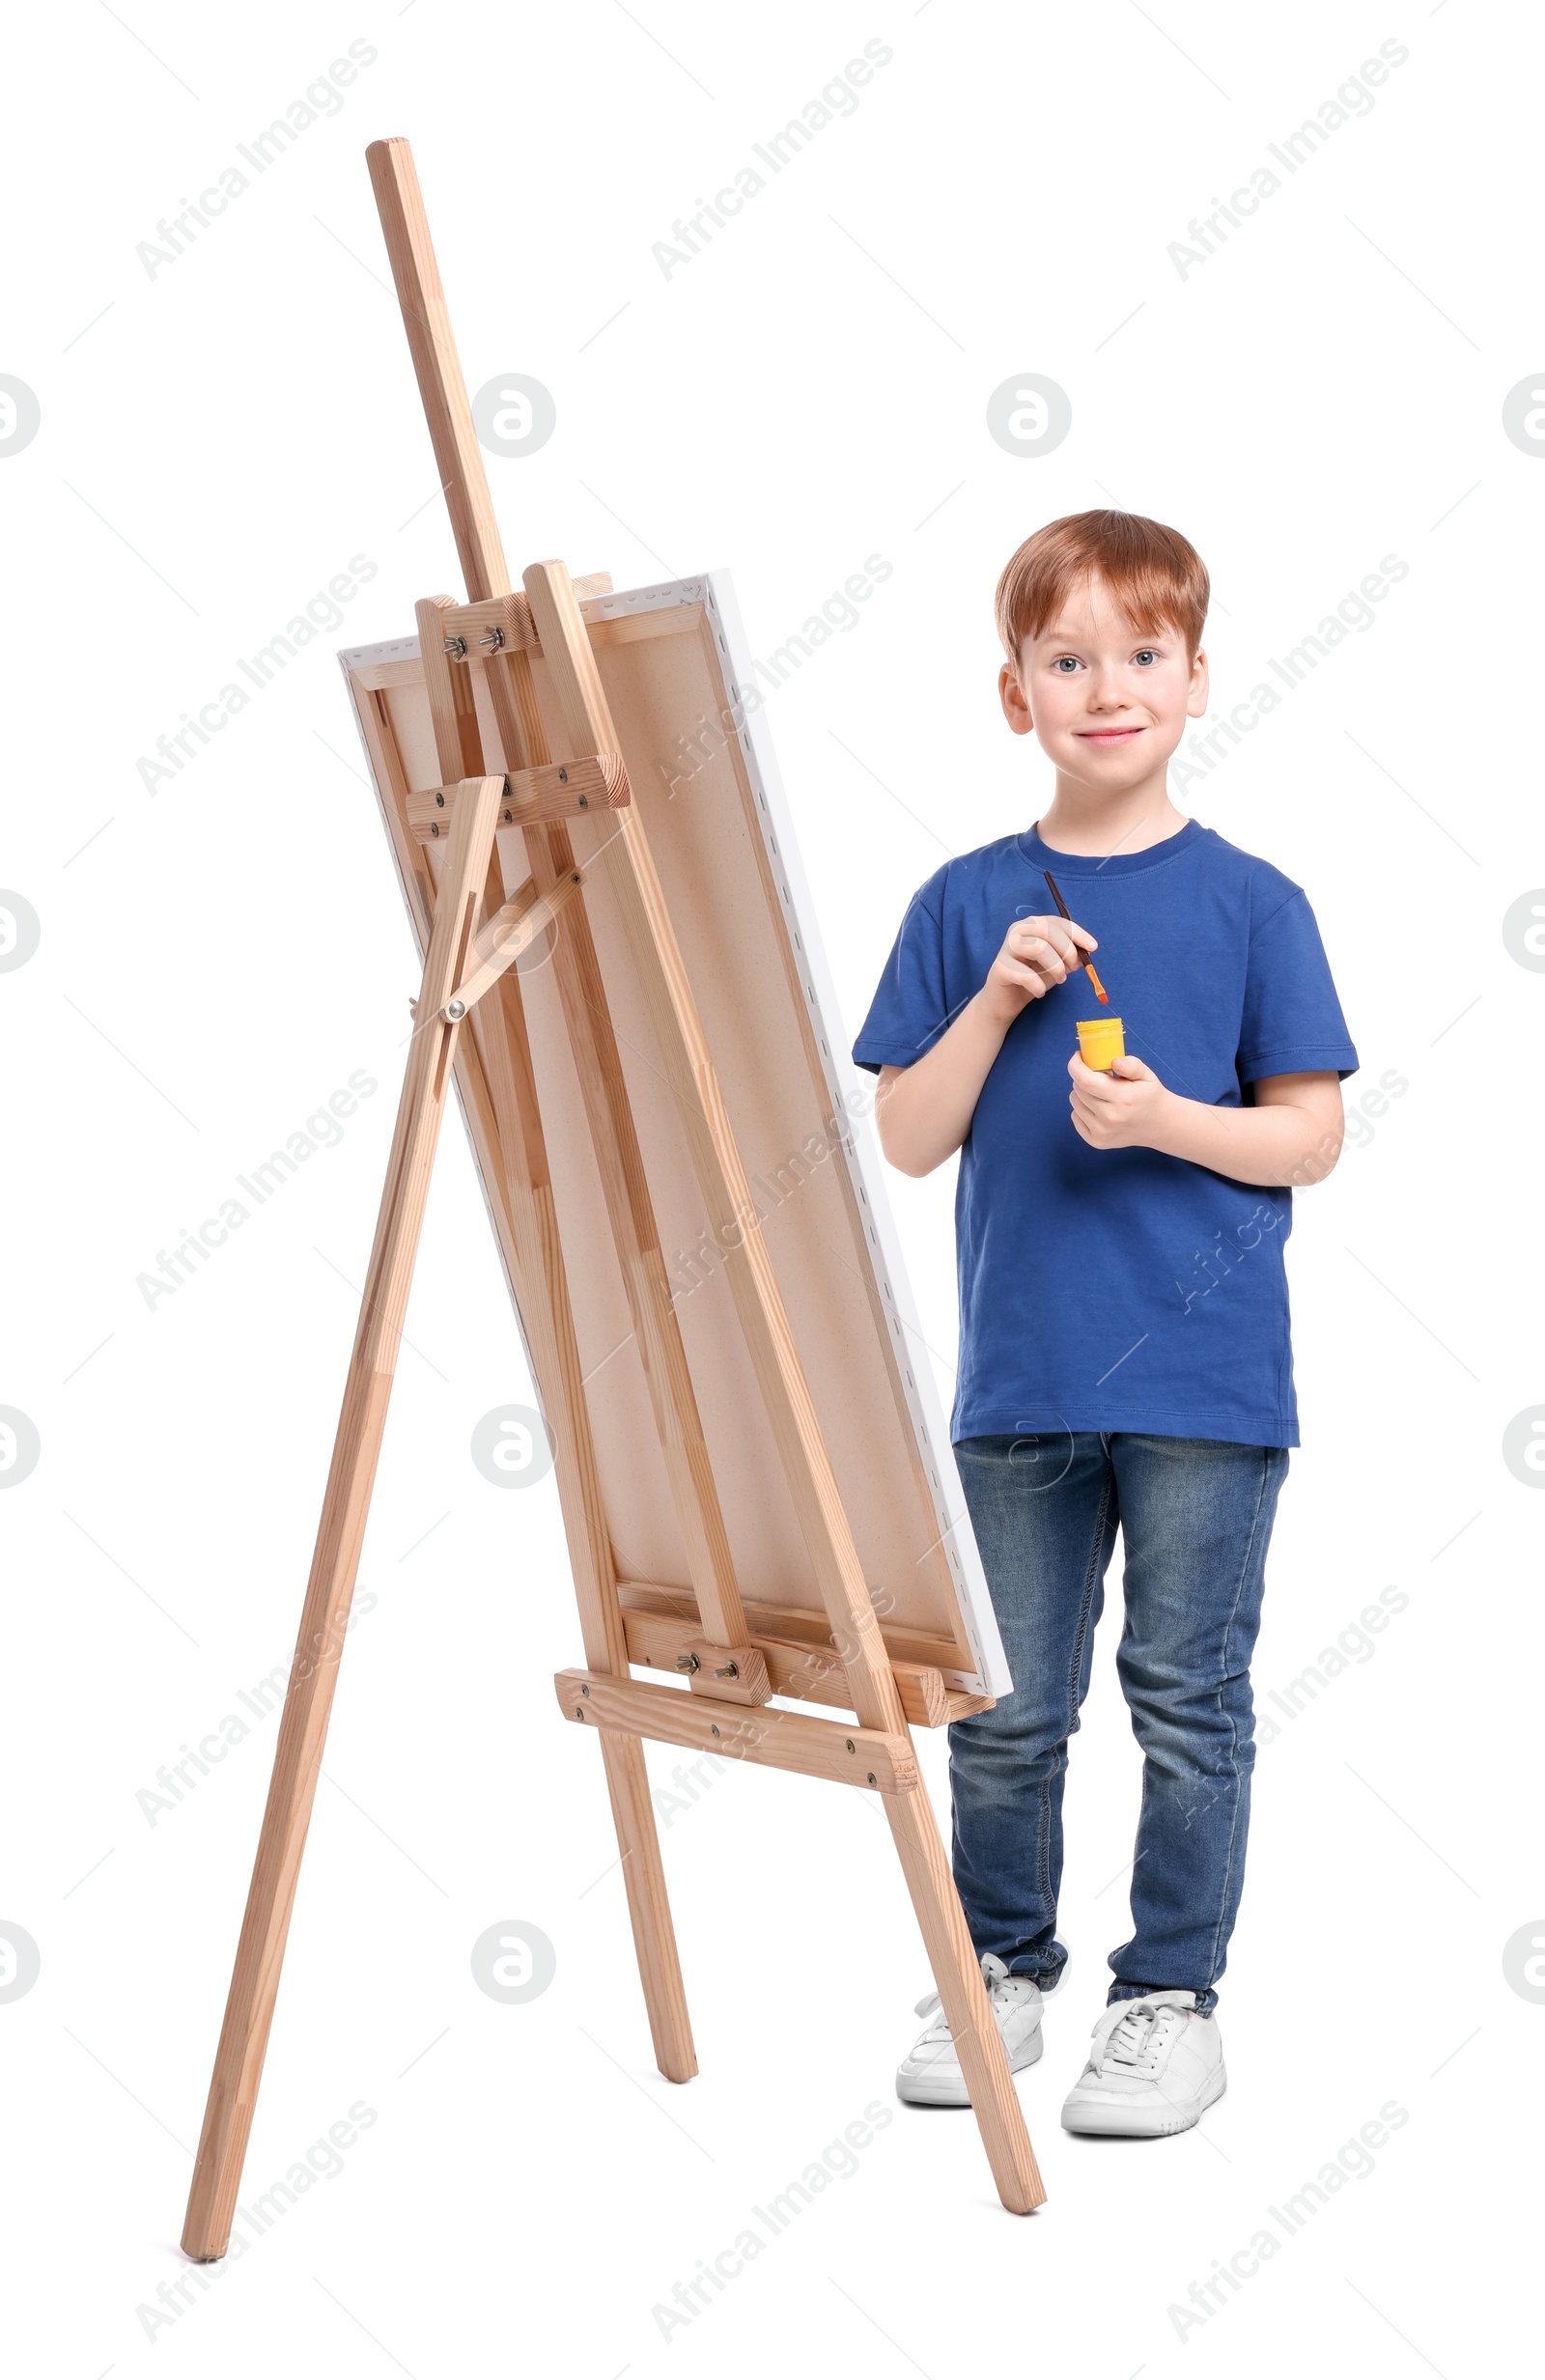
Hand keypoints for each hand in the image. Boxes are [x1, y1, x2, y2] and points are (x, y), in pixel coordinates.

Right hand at [980, 912, 1097, 1025]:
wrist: (1006, 1000)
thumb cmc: (1032, 977)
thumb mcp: (1057, 964)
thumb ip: (1070, 956)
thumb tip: (1086, 952)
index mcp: (1033, 925)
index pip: (1058, 922)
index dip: (1077, 933)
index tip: (1093, 948)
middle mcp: (1018, 930)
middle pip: (1049, 931)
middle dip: (1067, 951)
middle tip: (1072, 969)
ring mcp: (1007, 947)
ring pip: (1039, 948)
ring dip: (1056, 967)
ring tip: (1059, 980)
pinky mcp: (999, 967)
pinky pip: (1025, 974)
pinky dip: (1038, 986)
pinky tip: (1040, 992)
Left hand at [1067, 1050, 1172, 1150]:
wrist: (1159, 1125)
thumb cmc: (1150, 1096)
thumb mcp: (1147, 1075)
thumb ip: (1131, 1065)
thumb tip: (1114, 1062)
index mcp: (1122, 1098)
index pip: (1085, 1080)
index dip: (1076, 1065)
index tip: (1078, 1056)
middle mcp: (1110, 1118)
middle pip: (1078, 1089)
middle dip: (1083, 1077)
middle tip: (1098, 1076)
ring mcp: (1102, 1132)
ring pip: (1075, 1102)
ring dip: (1082, 1093)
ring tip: (1101, 1093)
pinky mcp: (1096, 1141)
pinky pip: (1075, 1117)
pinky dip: (1082, 1108)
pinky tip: (1098, 1107)